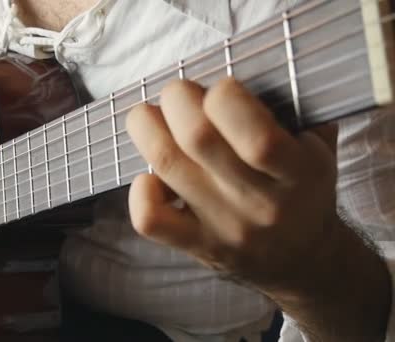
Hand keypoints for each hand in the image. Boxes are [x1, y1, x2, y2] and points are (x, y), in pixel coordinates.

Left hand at [126, 78, 338, 289]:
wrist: (302, 259)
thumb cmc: (304, 192)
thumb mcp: (318, 150)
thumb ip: (294, 111)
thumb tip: (246, 70)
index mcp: (297, 173)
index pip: (254, 135)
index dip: (224, 96)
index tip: (220, 89)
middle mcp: (258, 203)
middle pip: (197, 138)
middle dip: (177, 98)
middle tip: (180, 95)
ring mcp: (222, 228)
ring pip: (166, 165)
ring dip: (146, 127)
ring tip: (152, 118)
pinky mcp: (196, 246)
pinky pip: (151, 219)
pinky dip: (139, 190)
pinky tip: (151, 175)